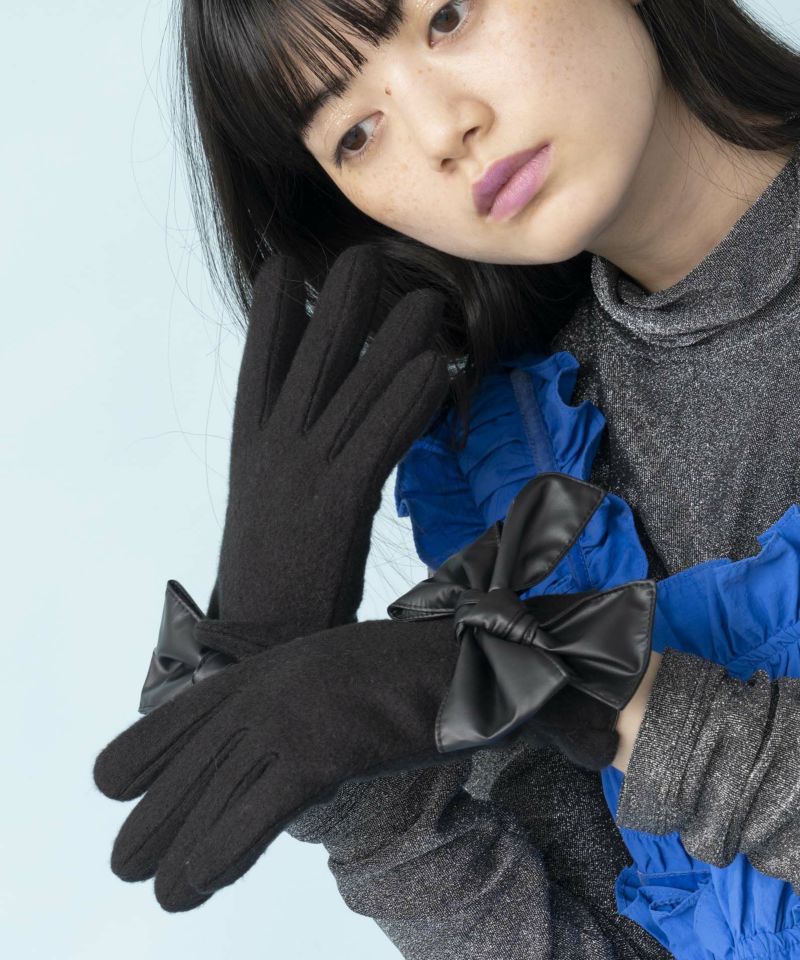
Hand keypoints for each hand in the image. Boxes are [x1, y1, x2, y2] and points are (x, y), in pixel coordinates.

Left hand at [94, 617, 461, 912]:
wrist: (454, 661)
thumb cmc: (390, 673)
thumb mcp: (315, 672)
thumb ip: (276, 698)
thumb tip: (250, 746)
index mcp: (253, 673)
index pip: (173, 718)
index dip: (139, 758)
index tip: (116, 789)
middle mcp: (257, 695)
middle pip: (183, 769)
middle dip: (150, 824)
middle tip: (128, 864)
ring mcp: (285, 723)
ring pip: (209, 800)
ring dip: (177, 855)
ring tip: (163, 894)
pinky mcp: (317, 755)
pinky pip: (253, 815)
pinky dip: (220, 853)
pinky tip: (196, 882)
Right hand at [215, 243, 449, 627]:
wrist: (260, 637)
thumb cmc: (273, 569)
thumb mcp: (271, 500)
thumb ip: (291, 453)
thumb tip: (327, 416)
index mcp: (251, 444)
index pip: (259, 365)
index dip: (270, 315)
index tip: (283, 267)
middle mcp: (273, 447)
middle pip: (309, 362)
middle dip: (336, 306)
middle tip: (361, 257)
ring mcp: (304, 471)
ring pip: (353, 391)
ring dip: (392, 342)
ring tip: (425, 301)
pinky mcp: (338, 502)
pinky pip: (380, 438)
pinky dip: (409, 400)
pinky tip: (435, 368)